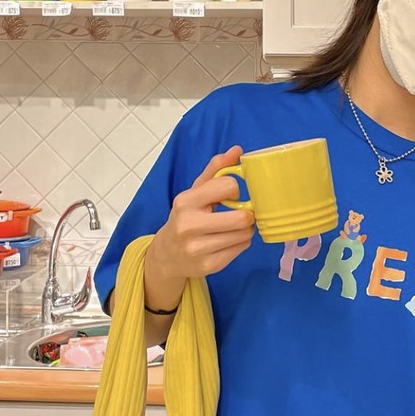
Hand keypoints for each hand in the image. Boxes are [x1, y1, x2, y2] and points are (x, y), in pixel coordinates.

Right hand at [146, 146, 254, 298]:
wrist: (167, 255)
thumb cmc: (186, 217)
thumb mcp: (194, 191)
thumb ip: (215, 170)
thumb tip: (237, 150)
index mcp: (186, 202)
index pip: (228, 187)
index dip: (235, 189)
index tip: (231, 194)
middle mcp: (189, 226)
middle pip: (241, 218)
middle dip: (247, 214)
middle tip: (242, 213)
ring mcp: (198, 249)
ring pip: (244, 234)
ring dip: (246, 229)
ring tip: (235, 227)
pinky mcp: (209, 266)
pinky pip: (241, 249)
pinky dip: (241, 242)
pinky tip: (230, 239)